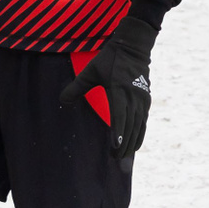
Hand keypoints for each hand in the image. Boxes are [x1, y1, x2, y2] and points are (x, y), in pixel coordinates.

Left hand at [60, 14, 157, 156]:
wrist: (134, 46)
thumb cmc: (110, 59)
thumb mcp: (90, 71)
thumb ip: (76, 87)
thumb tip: (62, 100)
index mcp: (119, 91)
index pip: (119, 116)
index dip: (118, 133)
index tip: (115, 148)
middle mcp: (134, 97)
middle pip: (131, 126)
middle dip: (125, 145)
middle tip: (116, 161)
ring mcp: (142, 99)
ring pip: (139, 126)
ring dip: (133, 143)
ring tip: (126, 159)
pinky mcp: (146, 99)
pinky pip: (144, 121)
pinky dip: (140, 134)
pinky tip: (135, 145)